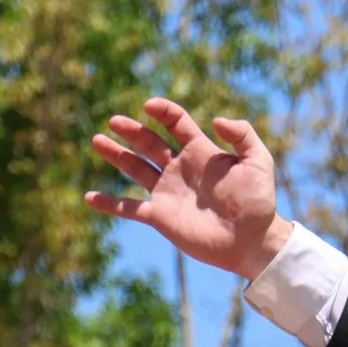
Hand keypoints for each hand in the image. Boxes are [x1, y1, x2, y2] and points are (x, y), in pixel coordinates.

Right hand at [84, 96, 290, 279]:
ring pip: (135, 168)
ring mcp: (168, 192)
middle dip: (131, 130)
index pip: (176, 123)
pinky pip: (129, 208)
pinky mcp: (160, 216)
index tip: (150, 106)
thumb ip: (242, 135)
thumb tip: (216, 120)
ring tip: (97, 140)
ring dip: (116, 155)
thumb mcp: (258, 162)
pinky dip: (109, 203)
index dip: (163, 111)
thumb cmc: (258, 201)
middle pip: (149, 142)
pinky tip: (89, 197)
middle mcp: (180, 168)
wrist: (252, 240)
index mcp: (200, 151)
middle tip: (114, 121)